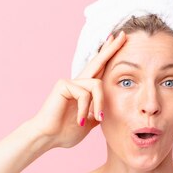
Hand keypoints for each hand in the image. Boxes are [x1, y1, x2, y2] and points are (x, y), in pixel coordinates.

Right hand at [30, 31, 126, 148]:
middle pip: (98, 61)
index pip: (99, 70)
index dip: (109, 56)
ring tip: (95, 118)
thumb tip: (109, 110)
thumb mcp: (89, 122)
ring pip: (97, 85)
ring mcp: (70, 81)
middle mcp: (78, 82)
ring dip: (99, 104)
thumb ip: (98, 112)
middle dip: (111, 49)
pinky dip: (84, 109)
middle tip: (124, 35)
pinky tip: (80, 120)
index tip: (118, 41)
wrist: (48, 137)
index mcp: (84, 90)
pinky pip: (85, 94)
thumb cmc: (65, 132)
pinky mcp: (63, 84)